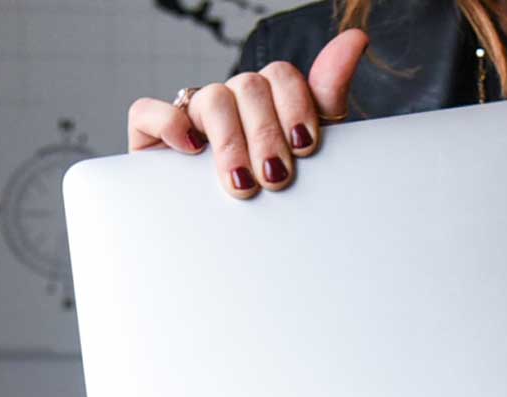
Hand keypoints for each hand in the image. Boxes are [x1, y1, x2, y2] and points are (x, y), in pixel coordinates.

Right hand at [126, 28, 369, 198]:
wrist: (236, 247)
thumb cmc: (280, 198)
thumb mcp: (310, 153)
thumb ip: (328, 97)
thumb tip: (357, 38)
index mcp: (270, 102)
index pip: (282, 77)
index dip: (295, 105)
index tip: (306, 146)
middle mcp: (233, 102)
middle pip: (248, 86)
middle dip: (267, 134)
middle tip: (277, 176)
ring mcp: (193, 117)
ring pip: (211, 99)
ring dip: (230, 140)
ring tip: (244, 183)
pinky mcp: (153, 138)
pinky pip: (149, 112)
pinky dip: (168, 124)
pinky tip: (191, 150)